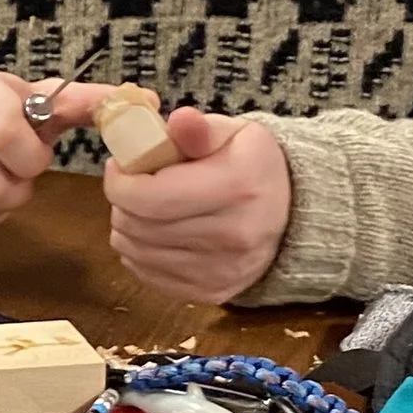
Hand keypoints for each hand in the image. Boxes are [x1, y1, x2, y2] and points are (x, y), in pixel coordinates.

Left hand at [103, 107, 291, 303]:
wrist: (292, 216)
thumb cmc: (252, 167)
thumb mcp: (234, 134)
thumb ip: (200, 129)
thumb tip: (179, 121)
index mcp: (236, 188)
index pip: (150, 198)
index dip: (120, 182)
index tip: (120, 166)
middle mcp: (232, 235)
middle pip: (139, 226)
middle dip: (122, 202)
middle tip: (131, 184)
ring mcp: (221, 270)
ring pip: (136, 253)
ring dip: (127, 227)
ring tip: (144, 206)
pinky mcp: (210, 292)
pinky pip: (147, 275)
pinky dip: (140, 253)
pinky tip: (154, 232)